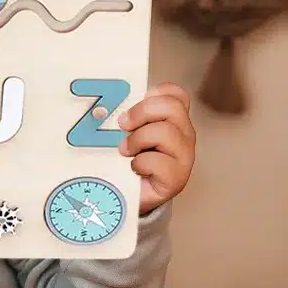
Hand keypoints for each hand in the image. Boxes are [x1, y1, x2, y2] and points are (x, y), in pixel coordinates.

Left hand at [117, 82, 195, 215]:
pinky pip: (159, 161)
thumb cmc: (125, 160)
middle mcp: (183, 135)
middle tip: (123, 125)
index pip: (176, 94)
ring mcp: (183, 157)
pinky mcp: (176, 178)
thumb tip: (103, 106)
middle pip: (172, 107)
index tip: (137, 100)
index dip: (157, 92)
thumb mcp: (124, 133)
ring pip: (165, 132)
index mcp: (172, 120)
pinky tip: (134, 168)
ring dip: (137, 139)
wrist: (127, 195)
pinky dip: (140, 163)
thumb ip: (125, 117)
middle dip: (142, 112)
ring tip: (125, 150)